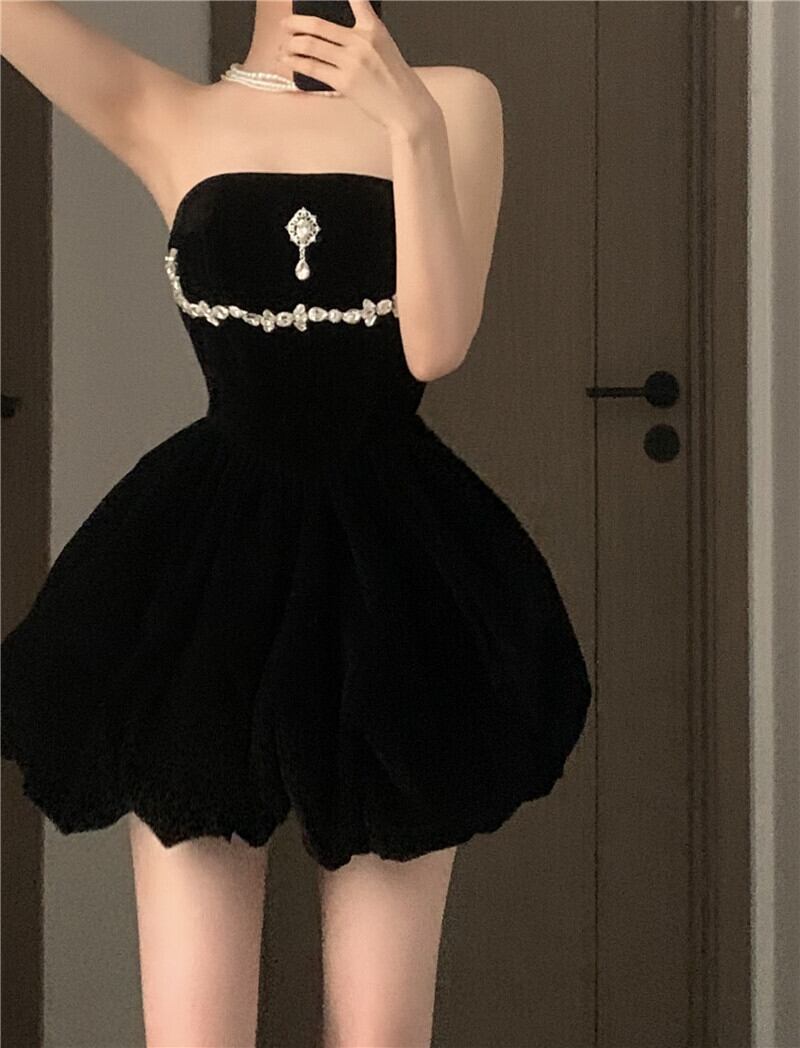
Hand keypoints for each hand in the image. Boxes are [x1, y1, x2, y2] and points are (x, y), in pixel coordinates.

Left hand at [276, 0, 440, 136]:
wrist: (407, 109)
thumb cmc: (396, 83)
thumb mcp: (384, 49)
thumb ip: (361, 38)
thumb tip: (332, 39)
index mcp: (374, 29)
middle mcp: (361, 42)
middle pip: (318, 25)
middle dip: (295, 23)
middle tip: (285, 25)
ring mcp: (352, 62)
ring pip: (311, 46)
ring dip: (291, 44)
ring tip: (284, 46)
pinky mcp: (345, 83)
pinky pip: (312, 68)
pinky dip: (295, 63)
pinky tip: (287, 61)